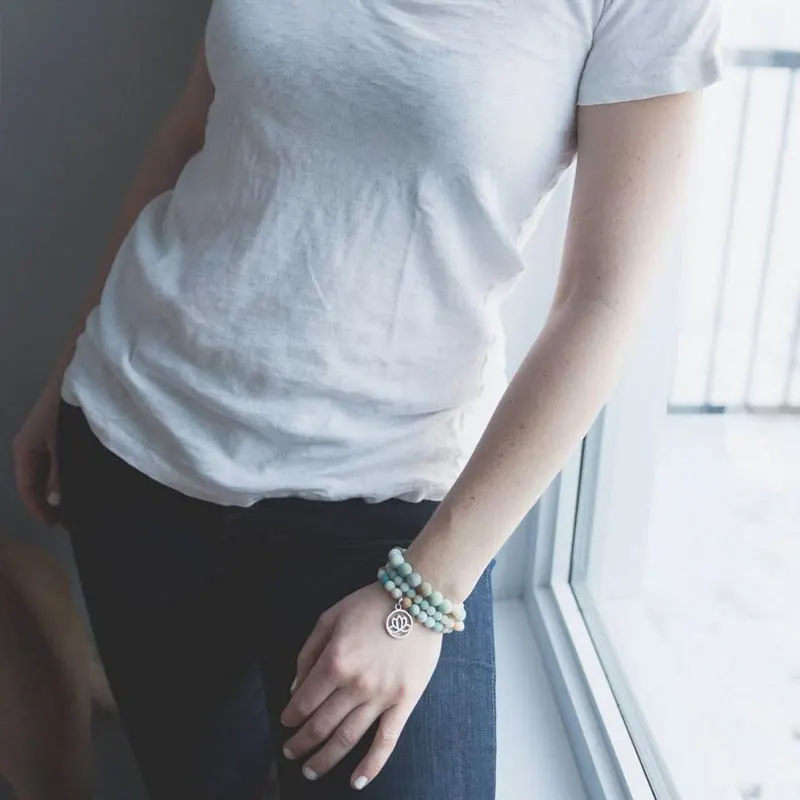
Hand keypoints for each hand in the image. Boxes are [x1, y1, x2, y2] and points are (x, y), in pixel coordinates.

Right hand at [12, 379, 62, 526]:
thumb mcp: (62, 445)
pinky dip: (58, 479)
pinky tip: (71, 488)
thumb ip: (59, 473)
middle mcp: (27, 449)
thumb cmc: (64, 411)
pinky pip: (50, 466)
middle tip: (64, 522)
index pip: (26, 488)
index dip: (38, 508)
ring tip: (70, 510)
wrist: (73, 380)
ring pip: (41, 476)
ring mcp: (38, 443)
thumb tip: (55, 501)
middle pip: (32, 484)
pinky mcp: (50, 439)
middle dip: (46, 504)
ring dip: (52, 493)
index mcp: (23, 450)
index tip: (52, 525)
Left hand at [281, 582, 442, 789]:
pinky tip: (356, 781)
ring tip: (311, 771)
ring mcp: (381, 696)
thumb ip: (308, 652)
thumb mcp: (330, 617)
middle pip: (321, 725)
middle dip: (301, 743)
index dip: (290, 717)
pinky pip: (386, 740)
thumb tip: (295, 688)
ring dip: (325, 758)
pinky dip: (371, 765)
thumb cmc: (371, 604)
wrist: (418, 599)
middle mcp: (355, 683)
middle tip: (291, 752)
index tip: (286, 723)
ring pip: (347, 738)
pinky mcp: (404, 702)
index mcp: (335, 661)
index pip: (304, 702)